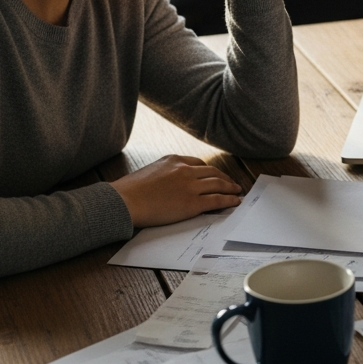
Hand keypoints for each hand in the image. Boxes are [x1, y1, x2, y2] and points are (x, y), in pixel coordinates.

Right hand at [110, 155, 242, 227]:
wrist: (125, 201)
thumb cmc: (130, 190)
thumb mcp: (150, 171)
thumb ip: (164, 173)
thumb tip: (169, 182)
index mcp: (174, 160)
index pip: (199, 163)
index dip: (210, 171)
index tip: (215, 175)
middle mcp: (185, 170)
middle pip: (212, 172)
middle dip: (224, 178)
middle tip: (232, 183)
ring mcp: (190, 186)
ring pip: (218, 184)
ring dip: (231, 187)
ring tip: (237, 191)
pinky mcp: (192, 203)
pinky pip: (217, 200)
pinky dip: (229, 200)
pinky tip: (235, 201)